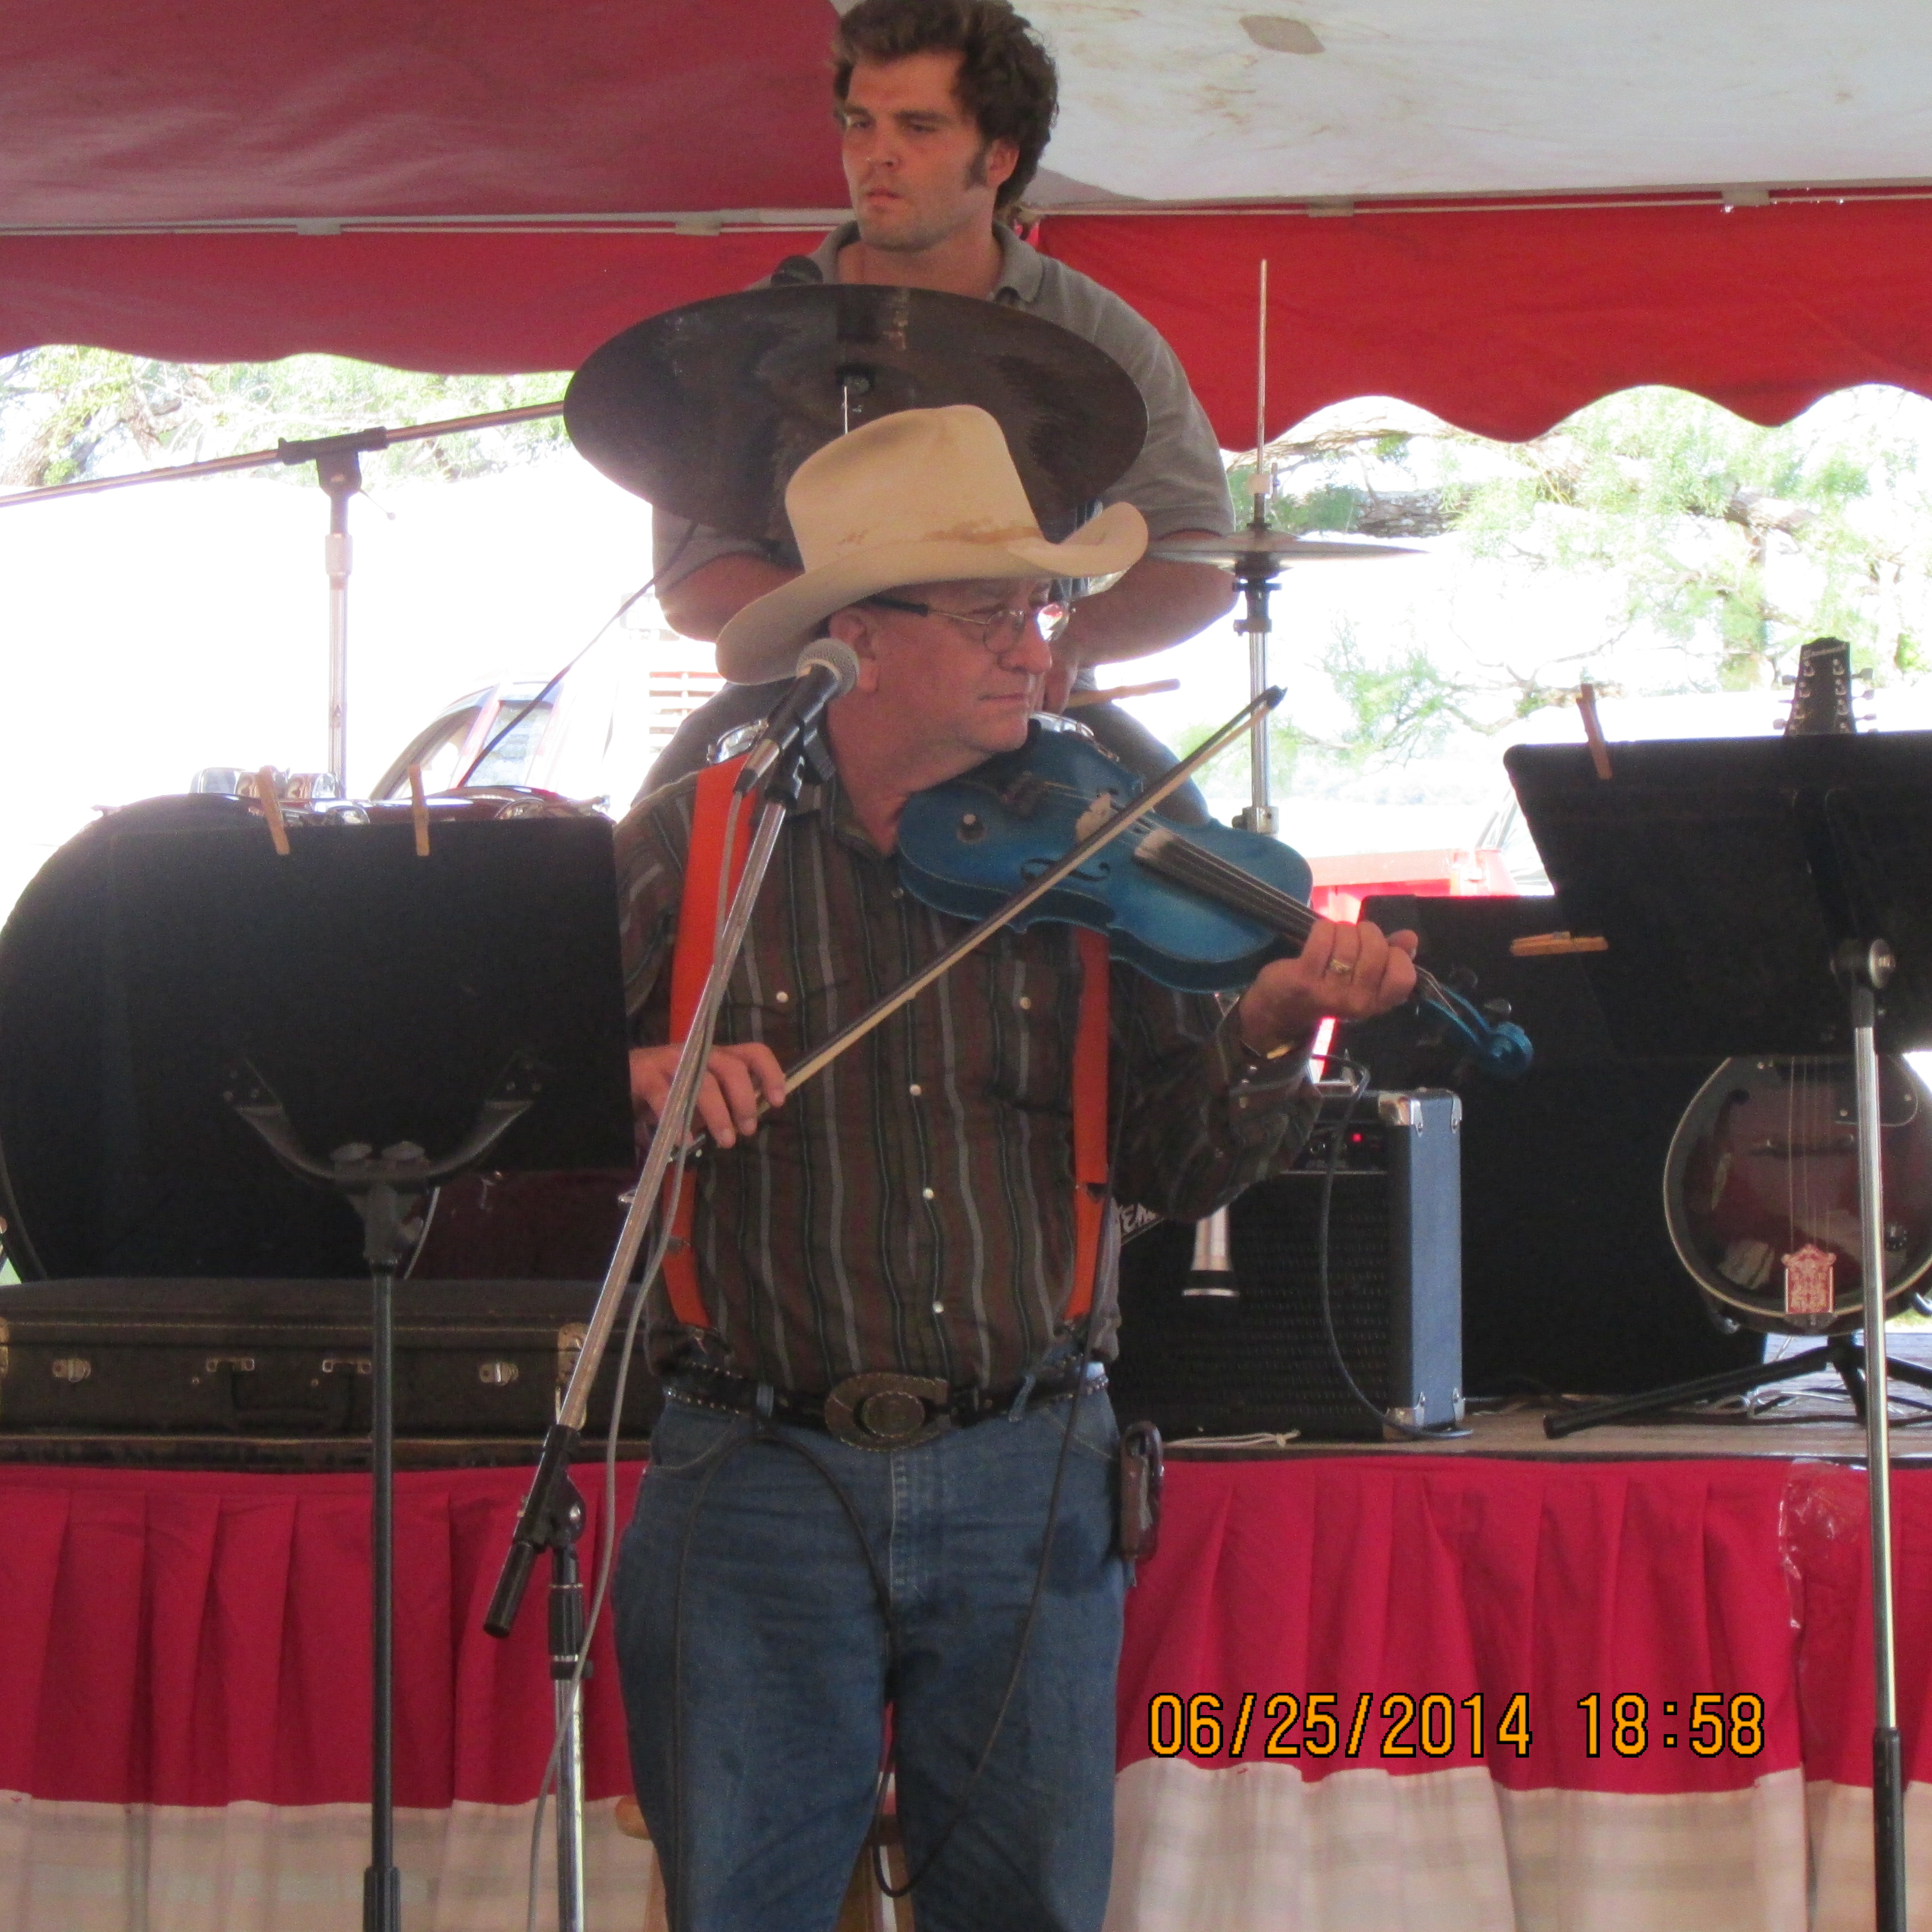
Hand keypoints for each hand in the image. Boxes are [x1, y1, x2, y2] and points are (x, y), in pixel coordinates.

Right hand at [628, 1042, 786, 1148]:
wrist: (617, 1079)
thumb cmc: (666, 1091)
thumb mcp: (699, 1094)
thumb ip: (723, 1102)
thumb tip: (747, 1120)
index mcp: (716, 1056)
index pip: (752, 1052)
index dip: (770, 1073)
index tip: (778, 1101)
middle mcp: (697, 1053)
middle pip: (732, 1067)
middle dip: (744, 1100)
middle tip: (747, 1129)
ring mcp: (670, 1060)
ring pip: (704, 1083)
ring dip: (719, 1115)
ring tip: (725, 1142)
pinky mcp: (645, 1074)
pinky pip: (666, 1097)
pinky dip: (679, 1122)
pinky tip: (685, 1141)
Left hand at [1236, 918, 1419, 1055]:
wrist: (1281, 1009)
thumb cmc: (1328, 987)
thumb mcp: (1362, 979)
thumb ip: (1390, 958)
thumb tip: (1411, 938)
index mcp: (1376, 1003)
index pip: (1404, 976)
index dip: (1395, 954)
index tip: (1381, 951)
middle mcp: (1357, 1001)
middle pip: (1376, 949)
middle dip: (1366, 932)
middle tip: (1353, 938)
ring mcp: (1331, 992)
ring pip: (1349, 939)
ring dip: (1342, 929)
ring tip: (1333, 939)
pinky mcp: (1305, 977)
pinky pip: (1324, 937)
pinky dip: (1323, 928)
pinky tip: (1318, 936)